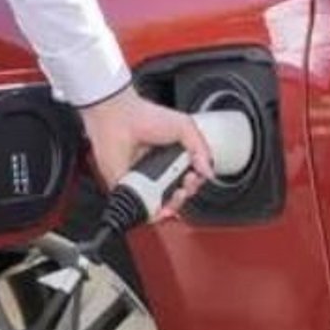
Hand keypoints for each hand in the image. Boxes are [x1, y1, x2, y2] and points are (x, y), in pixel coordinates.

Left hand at [80, 87, 212, 220]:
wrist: (121, 119)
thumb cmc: (146, 117)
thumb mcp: (185, 127)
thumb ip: (201, 149)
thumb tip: (208, 172)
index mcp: (174, 157)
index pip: (191, 178)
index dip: (196, 181)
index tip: (195, 175)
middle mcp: (160, 170)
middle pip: (180, 193)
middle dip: (188, 192)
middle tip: (186, 182)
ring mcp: (145, 181)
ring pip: (164, 204)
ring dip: (175, 204)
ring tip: (176, 193)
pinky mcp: (130, 189)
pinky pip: (143, 207)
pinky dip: (154, 211)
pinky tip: (162, 203)